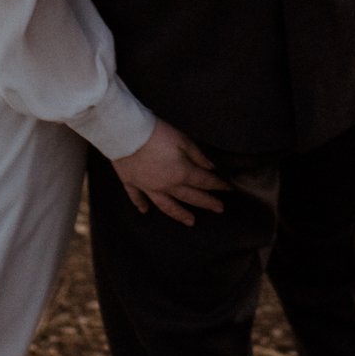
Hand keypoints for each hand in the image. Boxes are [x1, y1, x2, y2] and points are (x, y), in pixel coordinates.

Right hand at [112, 121, 227, 226]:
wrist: (126, 134)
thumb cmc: (156, 133)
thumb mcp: (182, 139)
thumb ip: (197, 155)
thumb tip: (211, 167)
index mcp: (181, 173)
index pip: (204, 181)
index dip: (217, 185)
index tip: (228, 190)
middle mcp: (167, 186)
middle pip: (190, 197)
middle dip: (206, 203)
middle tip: (219, 209)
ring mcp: (148, 187)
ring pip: (167, 205)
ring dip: (180, 214)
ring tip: (191, 222)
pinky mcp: (131, 183)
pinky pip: (137, 198)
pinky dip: (141, 205)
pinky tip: (145, 212)